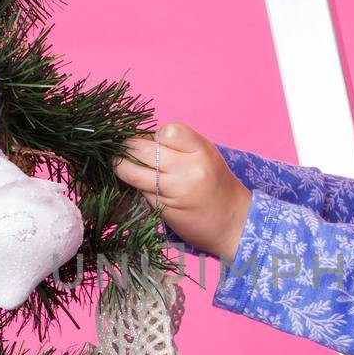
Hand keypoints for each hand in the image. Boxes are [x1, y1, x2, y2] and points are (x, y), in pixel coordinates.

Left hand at [113, 122, 251, 260]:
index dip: (155, 135)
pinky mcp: (164, 209)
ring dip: (121, 167)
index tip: (154, 141)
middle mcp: (189, 170)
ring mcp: (175, 191)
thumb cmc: (217, 186)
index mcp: (202, 151)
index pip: (167, 131)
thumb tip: (140, 139)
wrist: (234, 223)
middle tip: (125, 149)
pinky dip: (134, 186)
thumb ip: (179, 146)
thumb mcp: (206, 157)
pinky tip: (139, 185)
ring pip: (133, 173)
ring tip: (119, 165)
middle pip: (143, 150)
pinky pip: (139, 191)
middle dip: (129, 147)